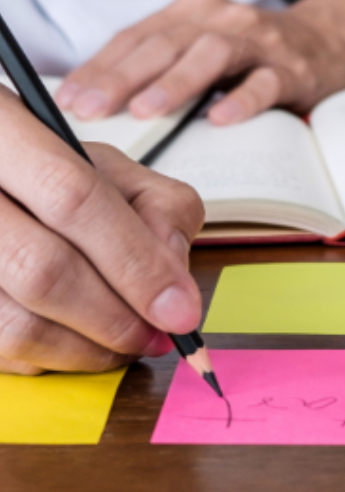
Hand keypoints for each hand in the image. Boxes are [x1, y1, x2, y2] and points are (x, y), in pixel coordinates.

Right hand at [0, 86, 203, 374]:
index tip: (180, 310)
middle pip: (43, 269)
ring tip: (125, 342)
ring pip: (18, 325)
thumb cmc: (51, 178)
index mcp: (5, 132)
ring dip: (88, 349)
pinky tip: (80, 340)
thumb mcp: (109, 167)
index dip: (135, 261)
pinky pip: (2, 351)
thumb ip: (157, 204)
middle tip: (158, 335)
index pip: (73, 198)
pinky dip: (54, 359)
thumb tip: (172, 274)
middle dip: (116, 317)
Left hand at [55, 0, 344, 125]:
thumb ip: (160, 64)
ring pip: (212, 55)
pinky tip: (221, 120)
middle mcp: (221, 19)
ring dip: (176, 83)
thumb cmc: (251, 52)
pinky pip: (266, 83)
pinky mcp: (293, 68)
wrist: (328, 38)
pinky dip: (243, 100)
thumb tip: (96, 100)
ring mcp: (259, 42)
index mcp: (191, 12)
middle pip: (165, 44)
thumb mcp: (201, 46)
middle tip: (91, 109)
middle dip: (123, 77)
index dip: (100, 67)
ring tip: (146, 111)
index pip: (137, 37)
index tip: (68, 99)